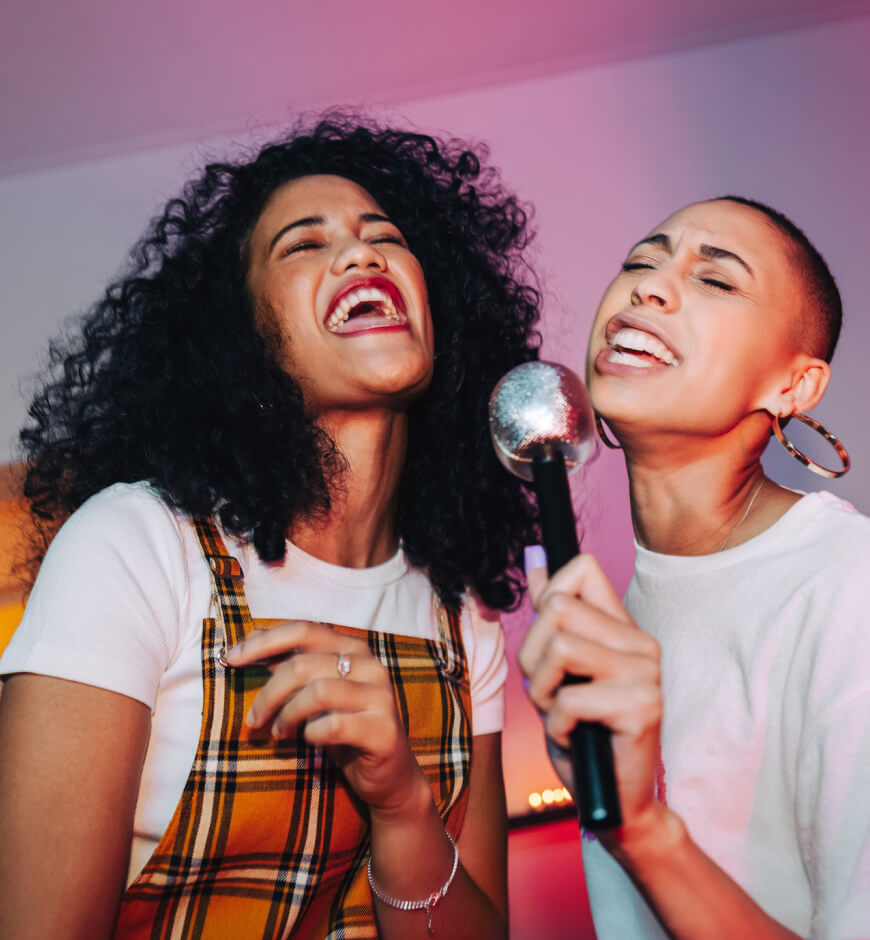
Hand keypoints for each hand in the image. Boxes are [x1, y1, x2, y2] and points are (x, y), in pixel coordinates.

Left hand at [223, 622, 428, 819]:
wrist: (389, 775)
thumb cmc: (346, 730)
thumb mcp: (316, 694)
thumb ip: (291, 666)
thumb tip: (251, 642)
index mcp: (354, 649)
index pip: (305, 630)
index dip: (264, 642)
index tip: (231, 658)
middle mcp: (370, 666)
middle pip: (304, 663)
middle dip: (269, 692)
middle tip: (254, 719)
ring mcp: (380, 696)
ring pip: (317, 692)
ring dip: (287, 715)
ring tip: (279, 733)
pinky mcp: (383, 729)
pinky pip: (333, 725)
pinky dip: (312, 734)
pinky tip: (310, 741)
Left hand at [518, 554, 665, 844]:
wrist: (612, 799)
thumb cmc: (582, 733)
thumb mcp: (555, 668)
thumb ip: (549, 614)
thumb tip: (534, 557)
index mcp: (621, 627)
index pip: (582, 569)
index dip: (546, 599)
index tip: (548, 641)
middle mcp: (641, 643)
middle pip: (556, 609)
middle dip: (533, 657)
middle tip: (551, 693)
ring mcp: (646, 673)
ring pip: (560, 648)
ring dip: (542, 691)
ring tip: (562, 715)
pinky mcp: (643, 707)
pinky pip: (569, 699)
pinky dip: (555, 726)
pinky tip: (575, 737)